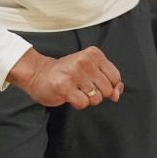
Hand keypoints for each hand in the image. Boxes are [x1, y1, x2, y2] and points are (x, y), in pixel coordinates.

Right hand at [6, 46, 123, 109]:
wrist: (39, 74)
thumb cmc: (67, 73)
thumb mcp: (91, 70)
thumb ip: (108, 80)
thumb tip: (117, 94)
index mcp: (94, 54)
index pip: (115, 77)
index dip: (109, 86)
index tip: (96, 83)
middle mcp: (85, 61)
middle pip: (107, 89)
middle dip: (97, 93)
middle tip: (83, 87)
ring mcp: (74, 73)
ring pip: (96, 98)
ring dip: (87, 99)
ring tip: (76, 90)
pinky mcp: (65, 86)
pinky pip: (83, 103)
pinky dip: (78, 104)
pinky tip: (70, 95)